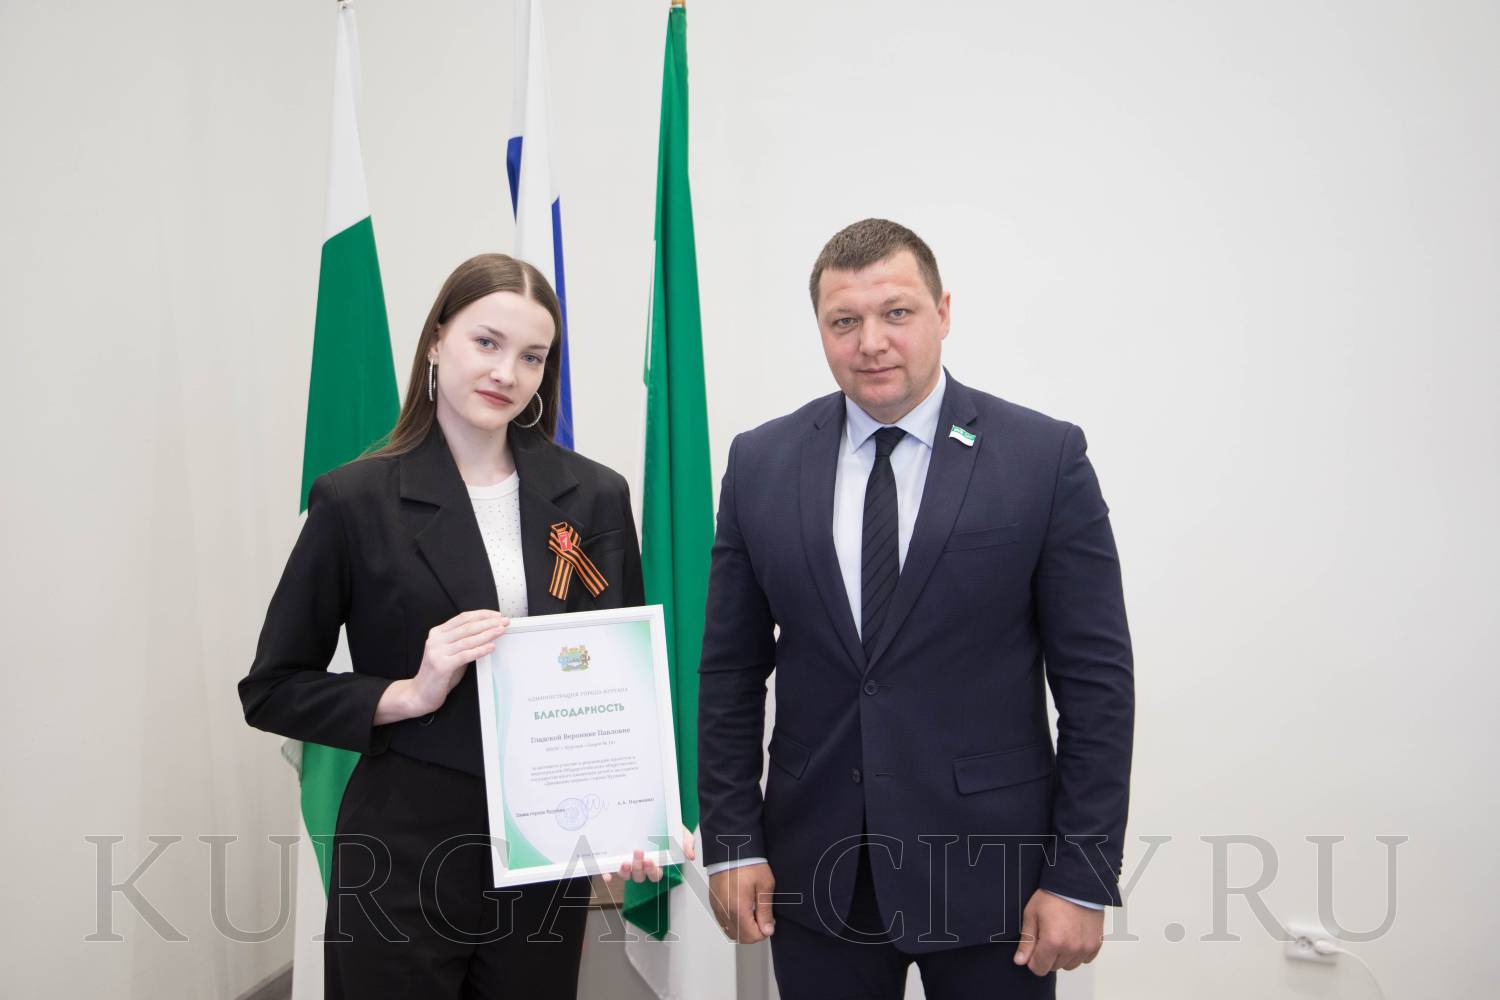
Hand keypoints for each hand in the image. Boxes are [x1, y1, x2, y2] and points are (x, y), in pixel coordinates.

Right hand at [375, 610, 507, 722]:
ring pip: (467, 640)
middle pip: (467, 627)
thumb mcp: (450, 653)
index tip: (496, 615)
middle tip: (503, 621)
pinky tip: (491, 647)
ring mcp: (437, 652)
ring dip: (487, 634)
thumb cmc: (438, 675)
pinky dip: (480, 650)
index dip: (481, 615)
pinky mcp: (441, 666)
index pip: (462, 618)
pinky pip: (465, 655)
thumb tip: (486, 633)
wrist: (419, 694)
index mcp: (437, 633)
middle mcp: (436, 640)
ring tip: (500, 631)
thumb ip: (463, 643)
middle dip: (488, 623)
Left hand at [603, 829, 695, 883]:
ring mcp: (630, 864)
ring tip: (625, 862)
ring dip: (625, 872)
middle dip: (639, 868)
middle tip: (639, 853)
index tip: (651, 861)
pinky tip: (607, 874)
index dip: (652, 871)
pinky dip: (608, 874)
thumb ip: (686, 843)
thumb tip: (691, 855)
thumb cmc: (668, 828)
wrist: (656, 816)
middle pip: (640, 876)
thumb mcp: (680, 833)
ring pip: (627, 876)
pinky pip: (612, 871)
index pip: (655, 874)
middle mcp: (642, 867)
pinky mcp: (618, 859)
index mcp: (657, 864)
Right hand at [709, 862, 775, 942]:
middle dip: (754, 933)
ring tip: (752, 913)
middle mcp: (725, 911)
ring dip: (743, 929)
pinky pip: (723, 922)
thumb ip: (765, 911)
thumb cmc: (747, 863)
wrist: (730, 849)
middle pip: (741, 937)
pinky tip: (742, 910)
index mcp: (738, 909)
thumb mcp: (764, 885)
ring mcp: (717, 908)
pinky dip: (733, 922)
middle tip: (763, 918)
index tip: (769, 922)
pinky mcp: (714, 903)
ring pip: (731, 932)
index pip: (751, 937)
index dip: (764, 932)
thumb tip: (767, 930)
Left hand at [1013, 889, 1103, 975]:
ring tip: (1061, 935)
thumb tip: (1020, 961)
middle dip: (1047, 955)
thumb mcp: (1032, 914)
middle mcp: (1071, 948)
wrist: (1077, 884)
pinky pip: (1084, 959)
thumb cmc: (1053, 896)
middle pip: (1053, 967)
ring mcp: (1085, 948)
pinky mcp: (1096, 944)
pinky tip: (1073, 936)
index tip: (1034, 948)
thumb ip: (1026, 941)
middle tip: (1047, 935)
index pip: (1039, 968)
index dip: (1033, 959)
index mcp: (1053, 942)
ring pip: (1069, 965)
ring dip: (1063, 956)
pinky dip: (1077, 952)